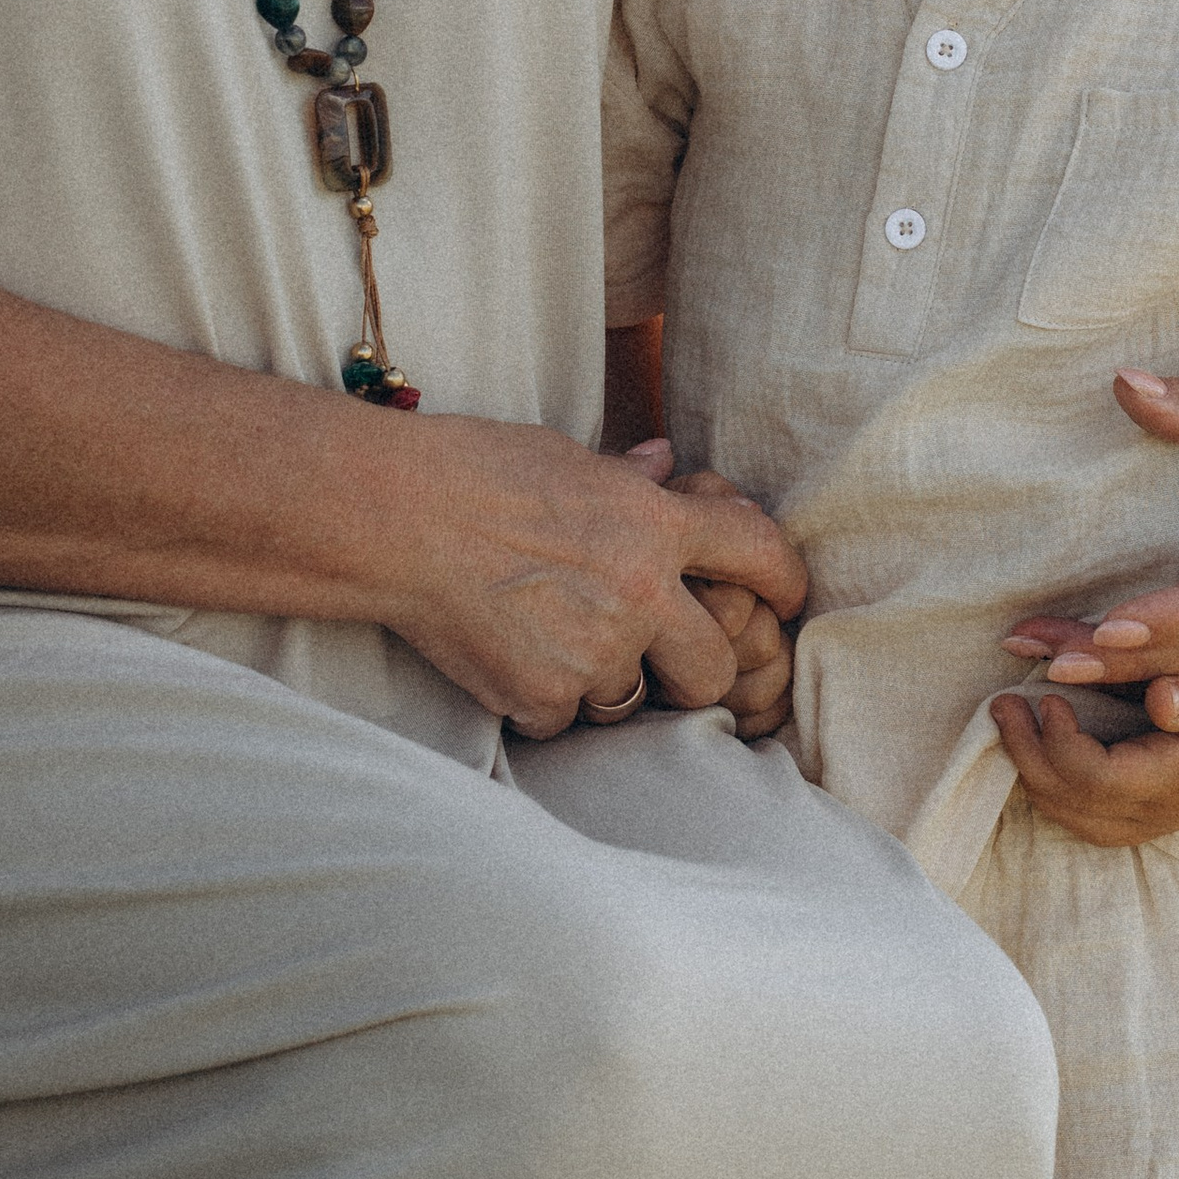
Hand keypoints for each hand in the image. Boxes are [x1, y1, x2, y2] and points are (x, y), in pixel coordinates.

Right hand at [380, 419, 807, 740]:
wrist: (394, 518)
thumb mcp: (565, 456)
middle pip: (714, 667)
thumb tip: (666, 466)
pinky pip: (564, 722)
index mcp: (654, 524)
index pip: (759, 554)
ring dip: (609, 687)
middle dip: (696, 670)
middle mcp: (639, 595)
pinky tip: (509, 660)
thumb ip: (627, 479)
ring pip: (634, 703)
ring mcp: (592, 654)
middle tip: (665, 662)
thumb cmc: (473, 469)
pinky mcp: (540, 697)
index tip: (783, 598)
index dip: (783, 580)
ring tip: (557, 645)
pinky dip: (545, 703)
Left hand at [993, 655, 1178, 847]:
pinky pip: (1090, 813)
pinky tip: (1044, 742)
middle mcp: (1162, 810)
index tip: (1043, 693)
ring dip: (1036, 773)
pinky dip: (1056, 784)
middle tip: (1002, 702)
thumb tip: (1157, 698)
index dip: (1058, 742)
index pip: (1095, 779)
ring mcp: (1158, 816)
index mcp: (1178, 780)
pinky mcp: (1157, 807)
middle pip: (1073, 805)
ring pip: (1076, 817)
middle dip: (1028, 757)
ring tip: (1013, 719)